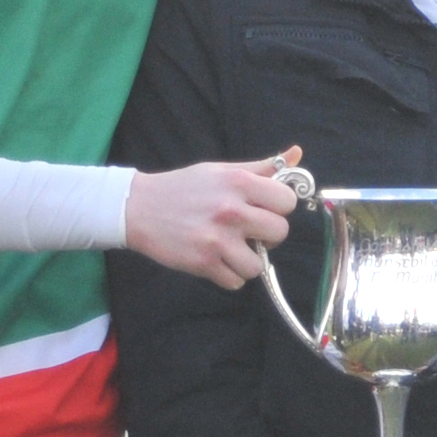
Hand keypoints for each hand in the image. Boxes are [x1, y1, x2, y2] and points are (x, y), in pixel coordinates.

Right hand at [125, 146, 302, 289]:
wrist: (138, 207)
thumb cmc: (184, 187)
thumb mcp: (221, 170)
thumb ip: (262, 167)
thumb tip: (297, 155)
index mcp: (238, 182)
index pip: (287, 201)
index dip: (279, 207)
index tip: (264, 208)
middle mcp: (230, 210)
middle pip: (280, 233)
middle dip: (267, 235)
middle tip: (249, 230)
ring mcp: (217, 239)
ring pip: (258, 265)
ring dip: (247, 260)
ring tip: (231, 247)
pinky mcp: (203, 263)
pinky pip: (236, 282)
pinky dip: (228, 274)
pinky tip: (216, 259)